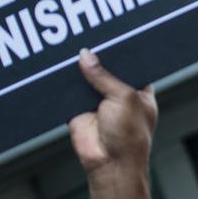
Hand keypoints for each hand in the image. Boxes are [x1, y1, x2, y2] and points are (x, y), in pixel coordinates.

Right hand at [69, 48, 157, 180]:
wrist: (109, 165)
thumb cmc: (129, 136)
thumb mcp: (123, 97)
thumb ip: (104, 75)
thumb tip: (86, 55)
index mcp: (138, 90)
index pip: (130, 64)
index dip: (121, 51)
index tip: (110, 34)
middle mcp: (119, 94)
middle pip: (105, 69)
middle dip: (97, 58)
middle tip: (86, 37)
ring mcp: (98, 102)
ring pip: (86, 79)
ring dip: (79, 69)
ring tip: (70, 47)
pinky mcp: (78, 110)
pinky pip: (70, 92)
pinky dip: (65, 83)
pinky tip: (59, 67)